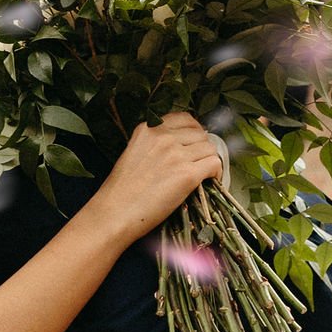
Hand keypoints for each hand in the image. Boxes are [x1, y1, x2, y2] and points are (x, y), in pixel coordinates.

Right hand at [96, 113, 225, 241]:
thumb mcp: (133, 153)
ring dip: (209, 161)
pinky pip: (214, 164)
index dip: (194, 131)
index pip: (184, 118)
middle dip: (202, 148)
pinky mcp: (187, 175)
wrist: (115, 212)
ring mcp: (176, 155)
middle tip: (198, 163)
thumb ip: (153, 144)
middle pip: (200, 134)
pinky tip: (209, 182)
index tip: (194, 143)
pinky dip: (216, 173)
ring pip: (210, 148)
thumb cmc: (121, 190)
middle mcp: (163, 137)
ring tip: (203, 174)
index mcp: (147, 129)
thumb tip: (180, 148)